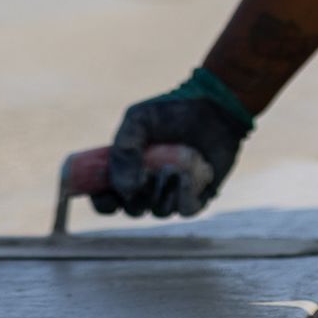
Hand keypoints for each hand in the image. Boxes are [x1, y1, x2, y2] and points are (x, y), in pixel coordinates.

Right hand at [95, 67, 252, 217]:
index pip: (107, 197)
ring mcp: (173, 192)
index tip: (108, 193)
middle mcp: (149, 185)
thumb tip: (125, 190)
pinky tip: (186, 176)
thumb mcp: (138, 120)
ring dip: (162, 192)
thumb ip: (123, 151)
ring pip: (159, 211)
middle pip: (133, 209)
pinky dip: (183, 196)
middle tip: (145, 177)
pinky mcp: (197, 195)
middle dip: (136, 198)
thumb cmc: (173, 111)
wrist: (213, 106)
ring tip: (172, 168)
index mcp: (128, 169)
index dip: (104, 201)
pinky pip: (185, 210)